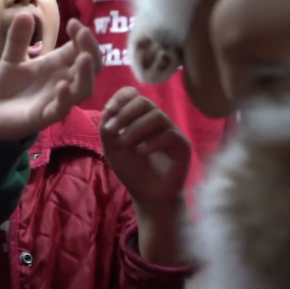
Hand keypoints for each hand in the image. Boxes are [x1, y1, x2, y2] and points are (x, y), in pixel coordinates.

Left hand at [0, 17, 101, 141]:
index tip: (73, 23)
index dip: (82, 36)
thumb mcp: (10, 58)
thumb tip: (25, 13)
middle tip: (82, 33)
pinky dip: (65, 97)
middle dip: (91, 48)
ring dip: (87, 73)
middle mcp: (64, 80)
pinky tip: (61, 85)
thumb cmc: (9, 86)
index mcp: (57, 64)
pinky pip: (62, 108)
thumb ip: (17, 38)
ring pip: (84, 88)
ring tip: (84, 58)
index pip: (80, 48)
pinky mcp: (47, 115)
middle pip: (91, 65)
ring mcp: (58, 98)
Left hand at [100, 87, 189, 209]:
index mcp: (138, 117)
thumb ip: (106, 129)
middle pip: (143, 102)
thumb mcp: (112, 148)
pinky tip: (141, 151)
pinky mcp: (182, 145)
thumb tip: (108, 111)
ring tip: (125, 143)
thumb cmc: (131, 169)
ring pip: (157, 116)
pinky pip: (170, 134)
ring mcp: (171, 131)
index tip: (108, 111)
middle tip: (112, 130)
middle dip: (125, 114)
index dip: (120, 99)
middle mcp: (156, 120)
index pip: (132, 94)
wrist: (148, 194)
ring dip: (136, 127)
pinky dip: (152, 141)